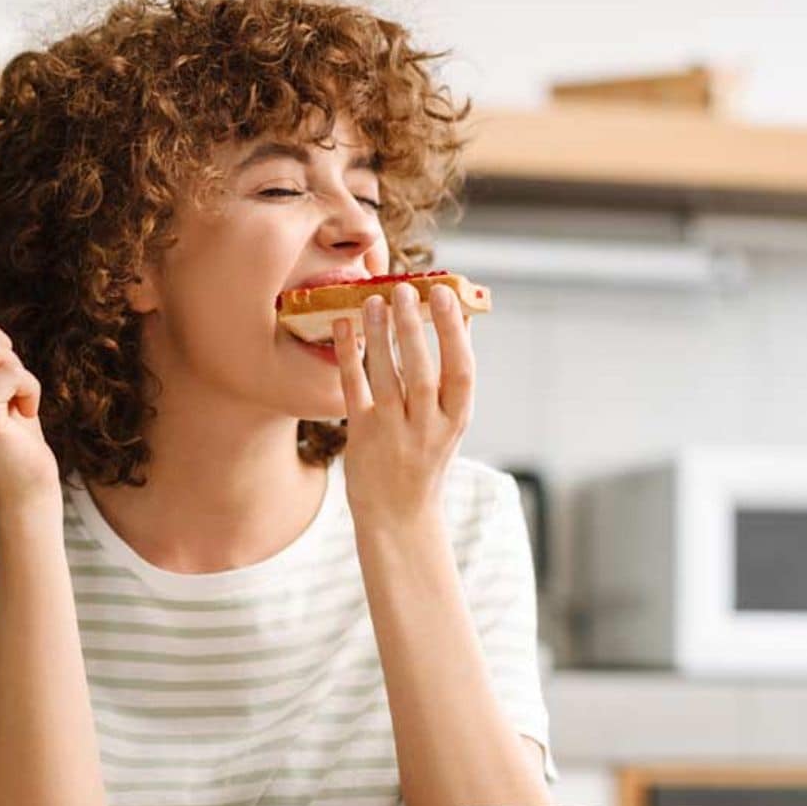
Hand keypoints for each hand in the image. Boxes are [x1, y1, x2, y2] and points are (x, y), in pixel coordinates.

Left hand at [332, 281, 473, 529]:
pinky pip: (354, 390)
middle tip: (403, 289)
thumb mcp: (450, 420)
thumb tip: (463, 316)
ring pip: (386, 378)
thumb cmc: (426, 456)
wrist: (400, 516)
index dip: (454, 332)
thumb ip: (453, 374)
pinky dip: (348, 357)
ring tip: (373, 300)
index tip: (445, 294)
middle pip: (421, 372)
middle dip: (413, 329)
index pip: (461, 371)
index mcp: (457, 420)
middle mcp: (428, 428)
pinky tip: (343, 327)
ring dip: (380, 336)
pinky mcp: (362, 436)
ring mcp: (394, 434)